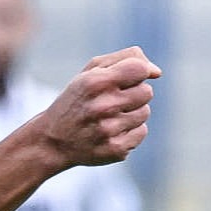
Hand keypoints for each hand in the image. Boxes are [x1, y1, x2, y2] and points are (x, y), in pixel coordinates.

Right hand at [32, 48, 156, 169]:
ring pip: (145, 112)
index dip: (142, 71)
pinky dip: (131, 130)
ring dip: (132, 112)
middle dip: (134, 93)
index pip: (140, 69)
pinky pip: (142, 132)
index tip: (134, 76)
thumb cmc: (78, 99)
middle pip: (147, 92)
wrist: (53, 140)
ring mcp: (109, 130)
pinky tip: (111, 131)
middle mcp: (103, 106)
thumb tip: (157, 72)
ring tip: (110, 116)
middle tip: (114, 99)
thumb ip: (125, 60)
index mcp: (95, 82)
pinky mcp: (116, 149)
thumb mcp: (91, 72)